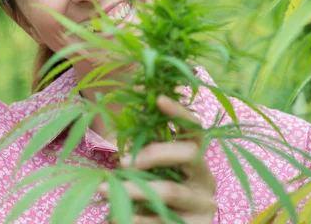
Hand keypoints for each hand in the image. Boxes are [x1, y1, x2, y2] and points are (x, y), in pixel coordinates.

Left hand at [99, 94, 217, 223]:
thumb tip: (125, 106)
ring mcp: (203, 204)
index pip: (194, 129)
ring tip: (105, 190)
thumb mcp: (149, 171)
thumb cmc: (154, 197)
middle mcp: (205, 178)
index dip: (179, 112)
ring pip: (171, 190)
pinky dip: (135, 218)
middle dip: (155, 152)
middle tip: (122, 161)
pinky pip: (162, 220)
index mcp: (196, 159)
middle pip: (190, 153)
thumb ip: (140, 145)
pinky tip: (114, 217)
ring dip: (133, 188)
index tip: (159, 99)